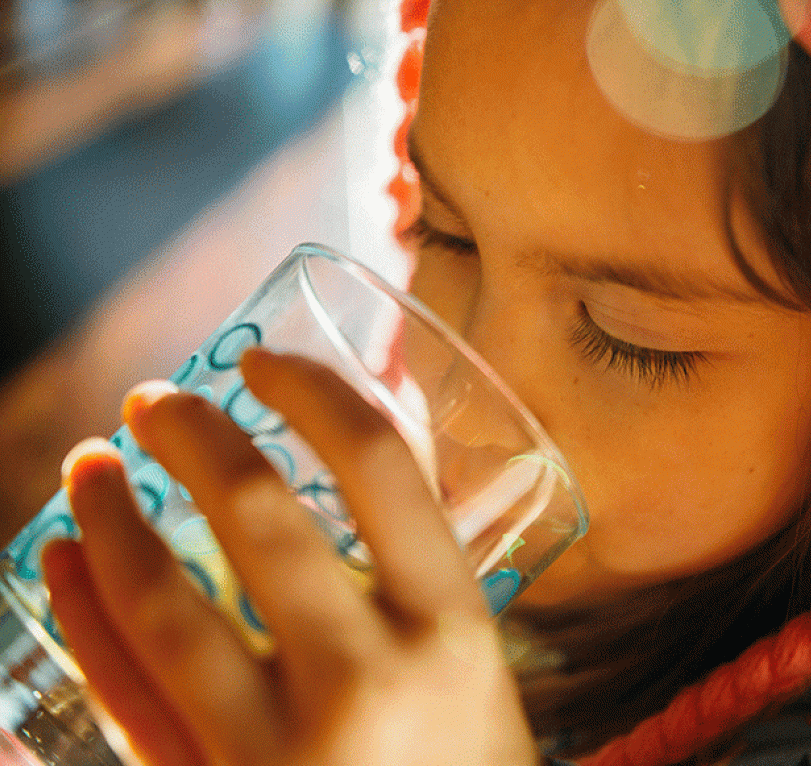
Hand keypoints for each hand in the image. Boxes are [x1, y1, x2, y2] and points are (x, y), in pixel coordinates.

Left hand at [41, 347, 538, 765]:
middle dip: (191, 437)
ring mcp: (279, 751)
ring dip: (108, 518)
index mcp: (456, 630)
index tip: (263, 362)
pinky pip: (122, 695)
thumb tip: (348, 455)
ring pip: (163, 605)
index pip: (381, 468)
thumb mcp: (475, 668)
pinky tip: (57, 564)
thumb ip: (416, 574)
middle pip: (259, 518)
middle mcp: (369, 680)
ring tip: (87, 465)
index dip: (314, 392)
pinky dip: (80, 616)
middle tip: (154, 403)